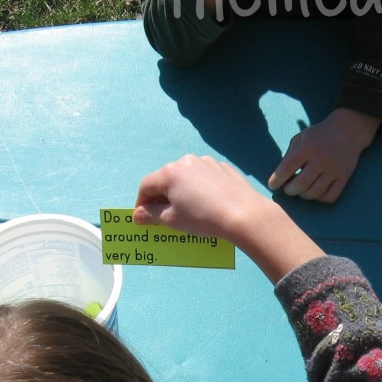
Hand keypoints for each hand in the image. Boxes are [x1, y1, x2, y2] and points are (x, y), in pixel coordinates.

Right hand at [133, 155, 323, 283]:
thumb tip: (137, 214)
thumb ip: (151, 215)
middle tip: (164, 215)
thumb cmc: (203, 218)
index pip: (146, 186)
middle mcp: (186, 162)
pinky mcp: (224, 168)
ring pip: (187, 177)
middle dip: (162, 197)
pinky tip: (208, 203)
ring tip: (188, 209)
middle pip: (166, 179)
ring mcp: (207, 162)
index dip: (141, 203)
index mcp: (170, 173)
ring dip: (182, 191)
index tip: (143, 218)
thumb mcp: (173, 220)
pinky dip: (201, 188)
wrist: (244, 214)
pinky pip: (205, 177)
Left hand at [268, 108, 380, 202]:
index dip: (276, 180)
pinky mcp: (344, 178)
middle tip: (288, 187)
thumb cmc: (319, 135)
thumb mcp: (301, 138)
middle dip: (289, 190)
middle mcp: (321, 160)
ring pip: (314, 193)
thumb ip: (289, 155)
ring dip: (303, 195)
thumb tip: (280, 177)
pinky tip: (316, 191)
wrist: (348, 130)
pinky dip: (319, 198)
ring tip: (301, 189)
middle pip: (300, 185)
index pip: (286, 168)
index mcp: (307, 148)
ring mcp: (334, 170)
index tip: (272, 185)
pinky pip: (329, 197)